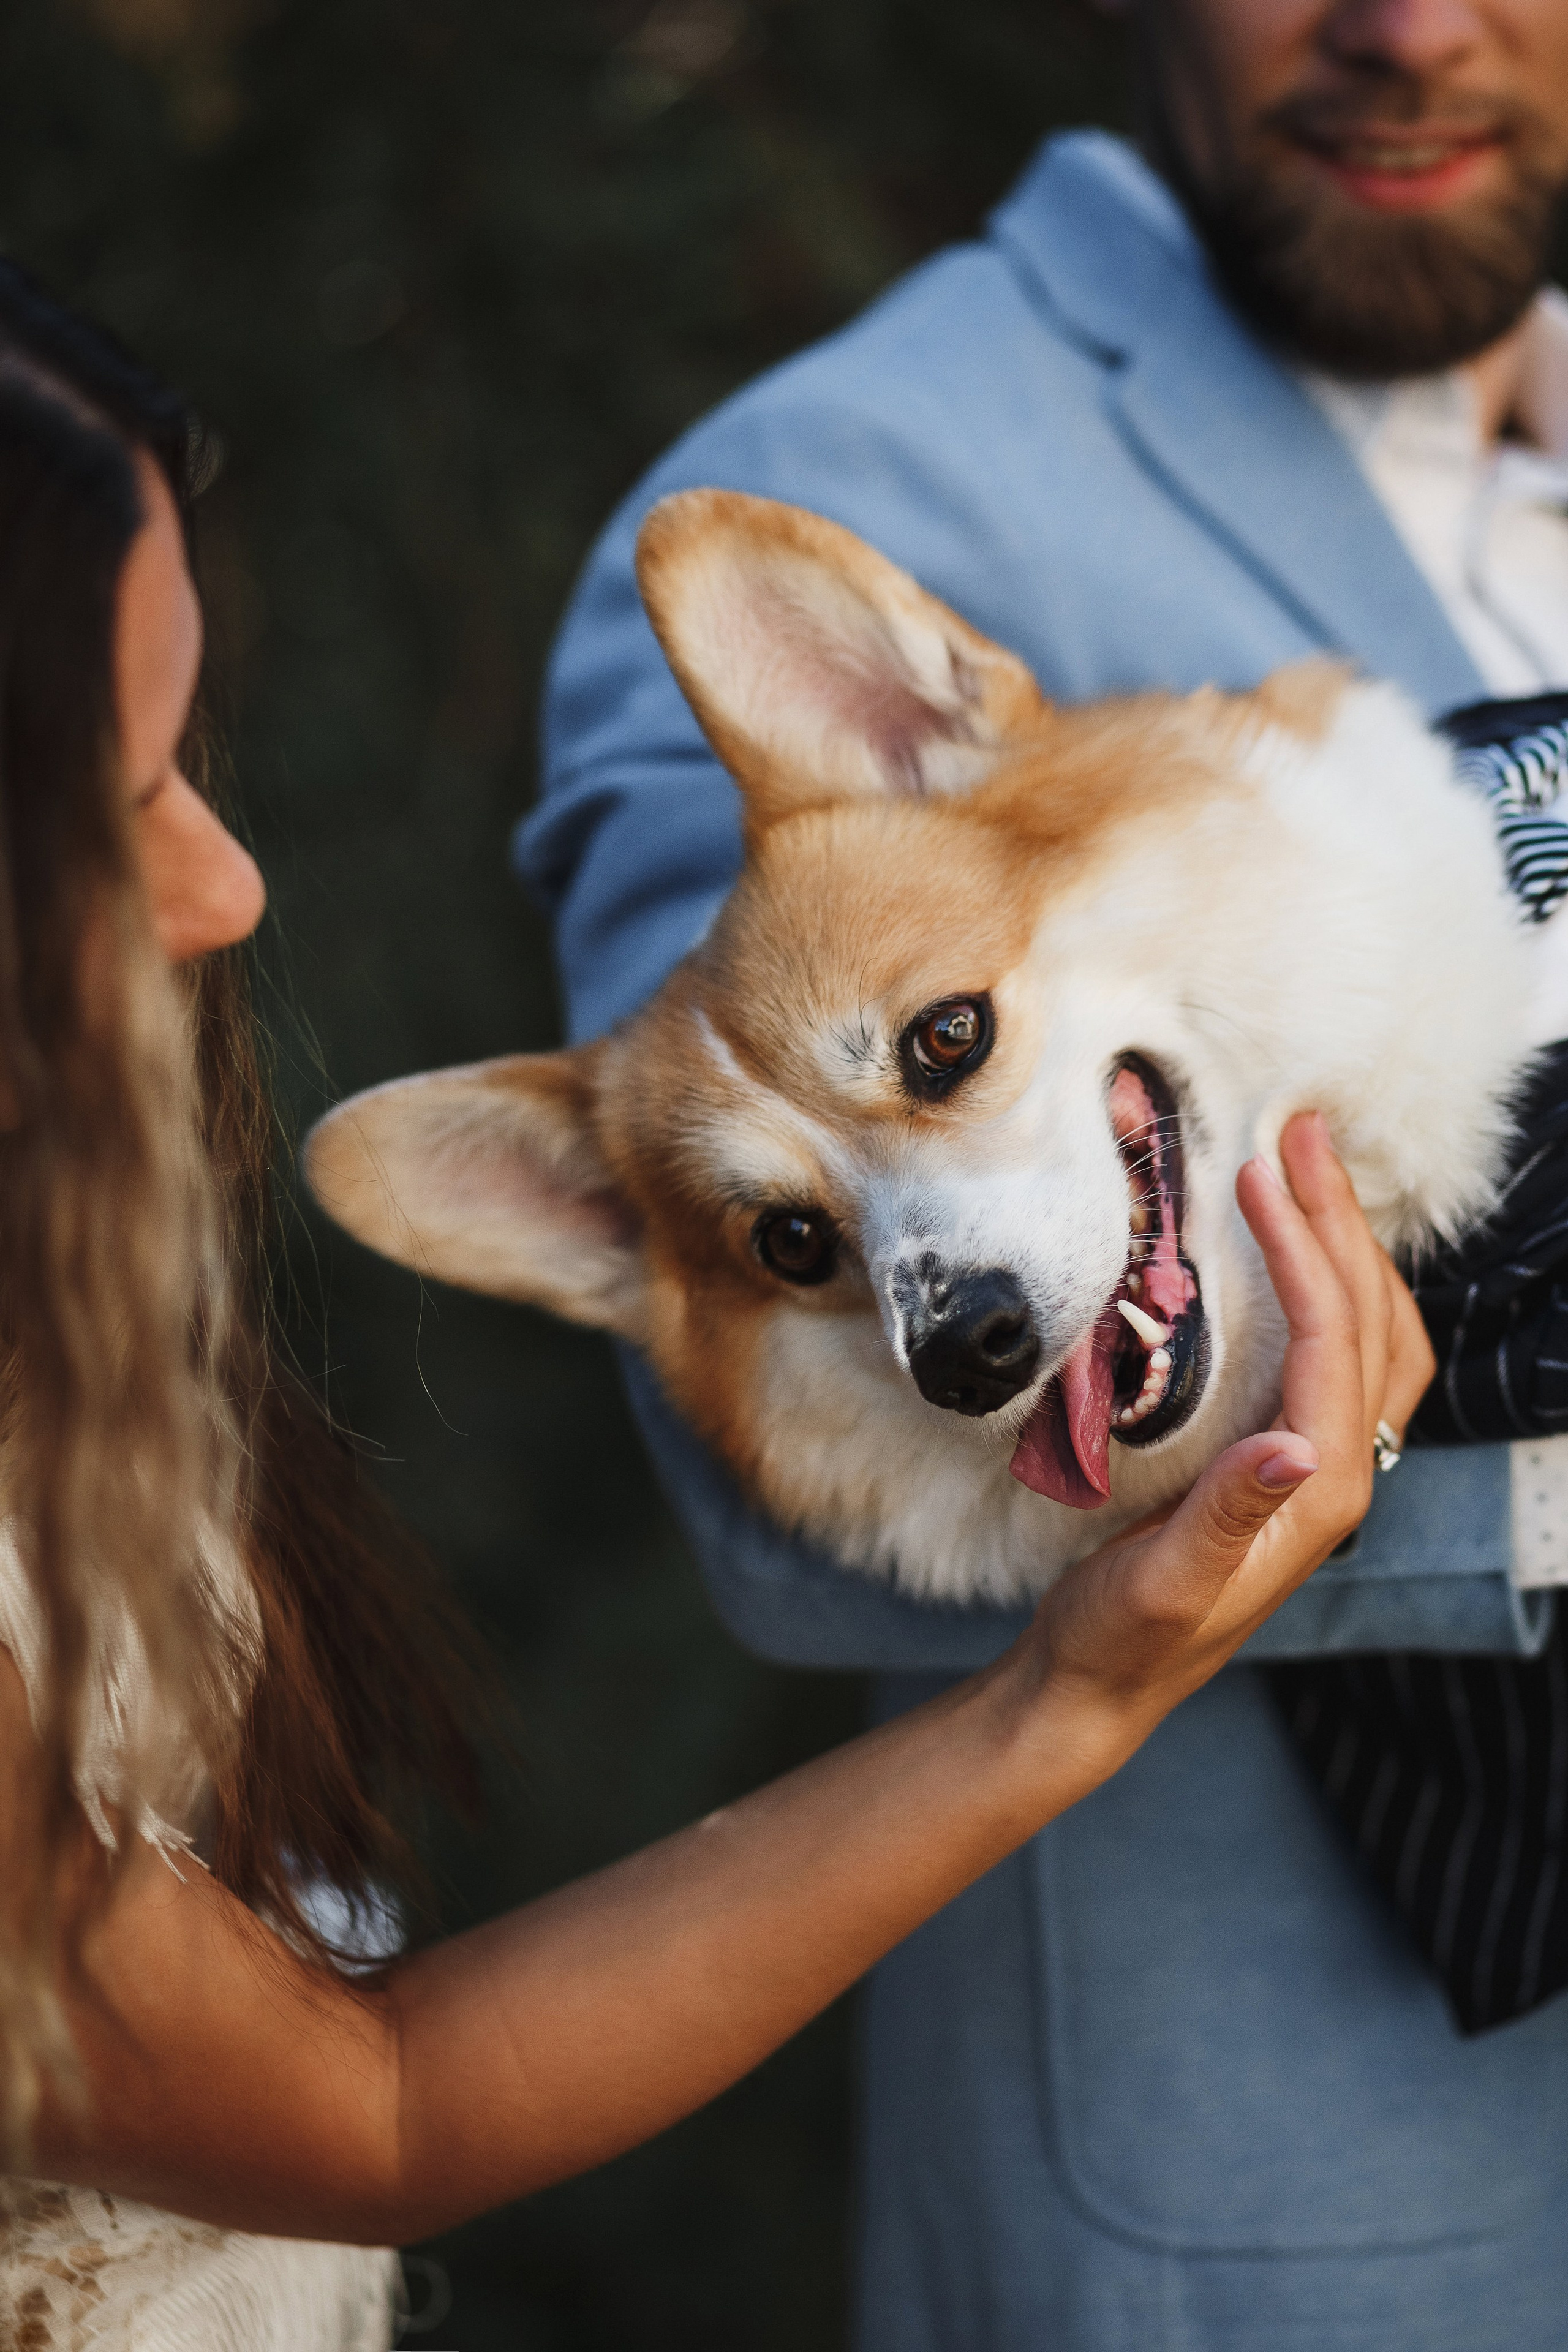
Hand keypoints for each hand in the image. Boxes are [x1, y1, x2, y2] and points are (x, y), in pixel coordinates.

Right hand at [1013, 1112, 1433, 1790]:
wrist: (1102, 1686)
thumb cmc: (1124, 1636)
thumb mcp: (1166, 1583)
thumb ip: (1230, 1515)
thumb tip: (1295, 1445)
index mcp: (1319, 1489)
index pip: (1334, 1335)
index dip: (1304, 1245)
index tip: (1258, 1170)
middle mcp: (1338, 1472)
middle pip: (1373, 1318)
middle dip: (1341, 1219)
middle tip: (1299, 1133)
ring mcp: (1321, 1468)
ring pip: (1375, 1334)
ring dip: (1350, 1247)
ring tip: (1304, 1174)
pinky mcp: (1292, 1465)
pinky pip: (1346, 1357)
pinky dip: (1337, 1290)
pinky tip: (1297, 1260)